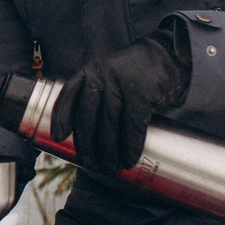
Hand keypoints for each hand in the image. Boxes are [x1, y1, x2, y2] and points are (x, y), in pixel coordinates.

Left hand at [52, 22, 190, 173]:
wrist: (166, 56)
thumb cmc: (134, 74)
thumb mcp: (109, 76)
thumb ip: (98, 96)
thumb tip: (89, 136)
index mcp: (90, 72)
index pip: (69, 95)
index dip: (62, 117)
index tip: (58, 137)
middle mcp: (102, 75)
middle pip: (88, 113)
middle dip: (86, 142)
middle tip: (88, 162)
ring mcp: (121, 82)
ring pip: (109, 122)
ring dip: (108, 150)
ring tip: (109, 168)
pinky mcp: (142, 92)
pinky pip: (133, 124)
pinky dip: (130, 145)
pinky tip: (129, 158)